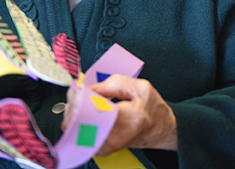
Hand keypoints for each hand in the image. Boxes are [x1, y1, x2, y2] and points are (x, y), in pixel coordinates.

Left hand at [63, 75, 177, 154]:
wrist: (159, 128)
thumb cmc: (152, 108)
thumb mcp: (139, 86)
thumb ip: (112, 84)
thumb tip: (87, 89)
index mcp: (130, 119)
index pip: (95, 112)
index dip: (80, 100)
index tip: (77, 91)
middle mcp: (117, 137)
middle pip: (81, 124)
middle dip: (74, 107)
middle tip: (78, 96)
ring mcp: (107, 147)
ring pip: (77, 132)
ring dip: (75, 116)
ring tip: (85, 105)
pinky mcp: (100, 150)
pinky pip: (81, 136)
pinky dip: (79, 124)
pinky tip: (88, 115)